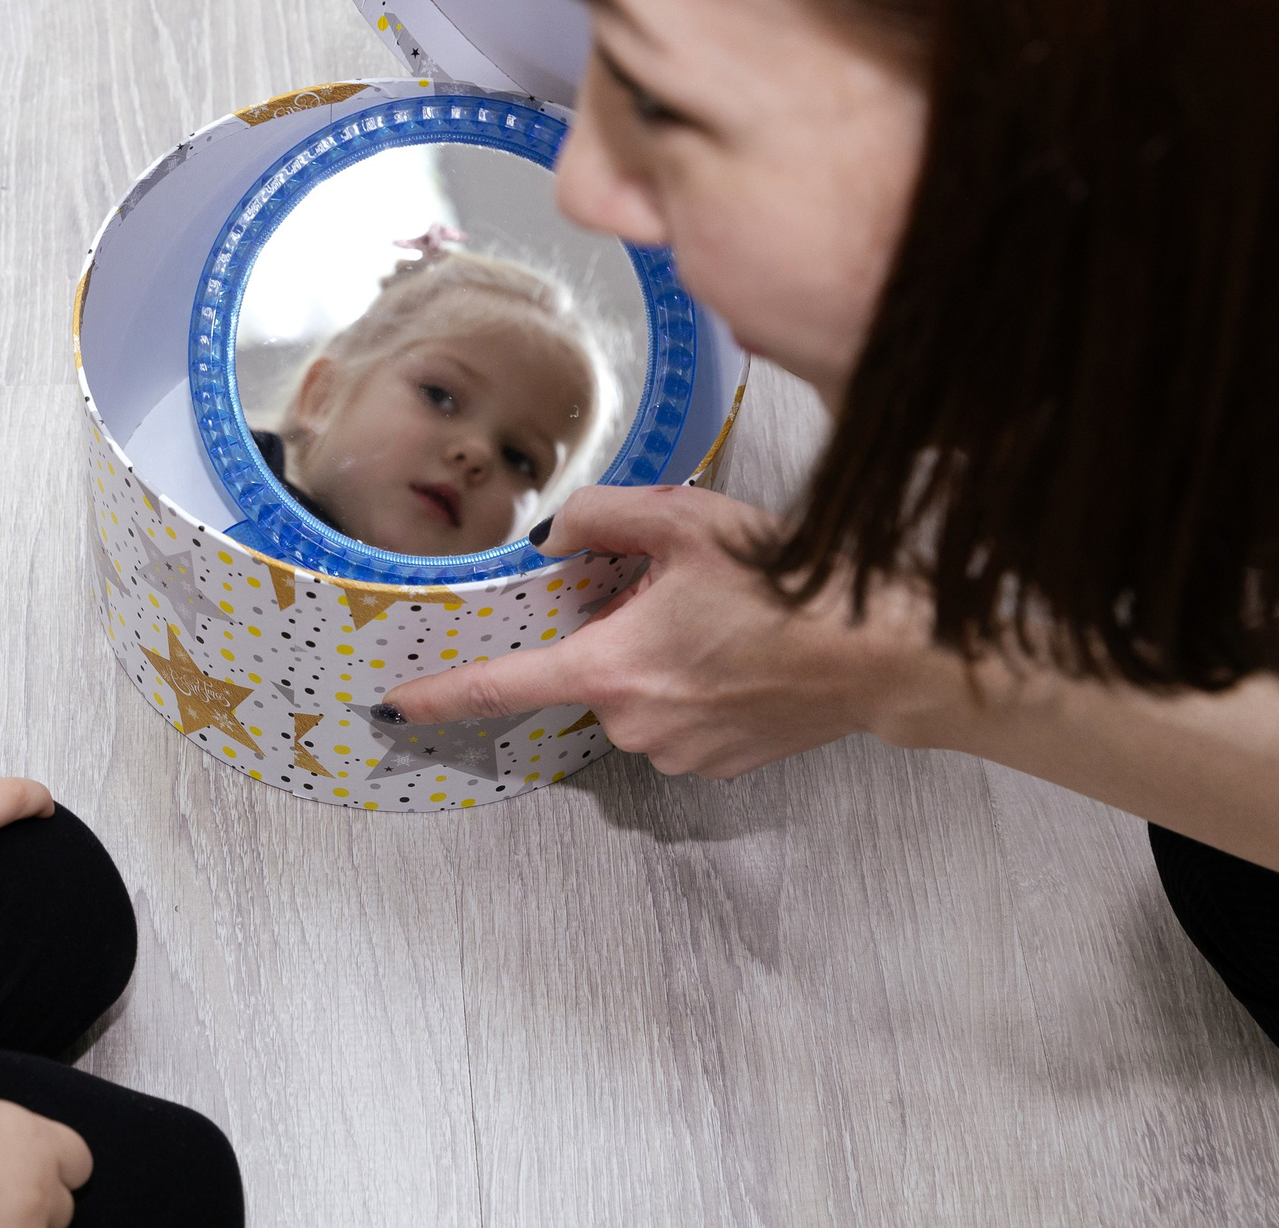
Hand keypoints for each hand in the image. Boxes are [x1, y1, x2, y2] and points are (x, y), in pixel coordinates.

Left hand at [377, 484, 941, 777]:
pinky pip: (676, 714)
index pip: (500, 688)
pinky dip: (692, 682)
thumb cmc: (788, 587)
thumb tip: (557, 534)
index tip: (396, 704)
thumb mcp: (685, 521)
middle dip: (611, 630)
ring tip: (721, 618)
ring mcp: (679, 752)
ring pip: (634, 692)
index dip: (440, 695)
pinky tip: (738, 650)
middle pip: (585, 671)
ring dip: (656, 656)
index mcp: (611, 670)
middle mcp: (635, 724)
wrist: (882, 651)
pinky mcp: (718, 763)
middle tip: (672, 592)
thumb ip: (600, 515)